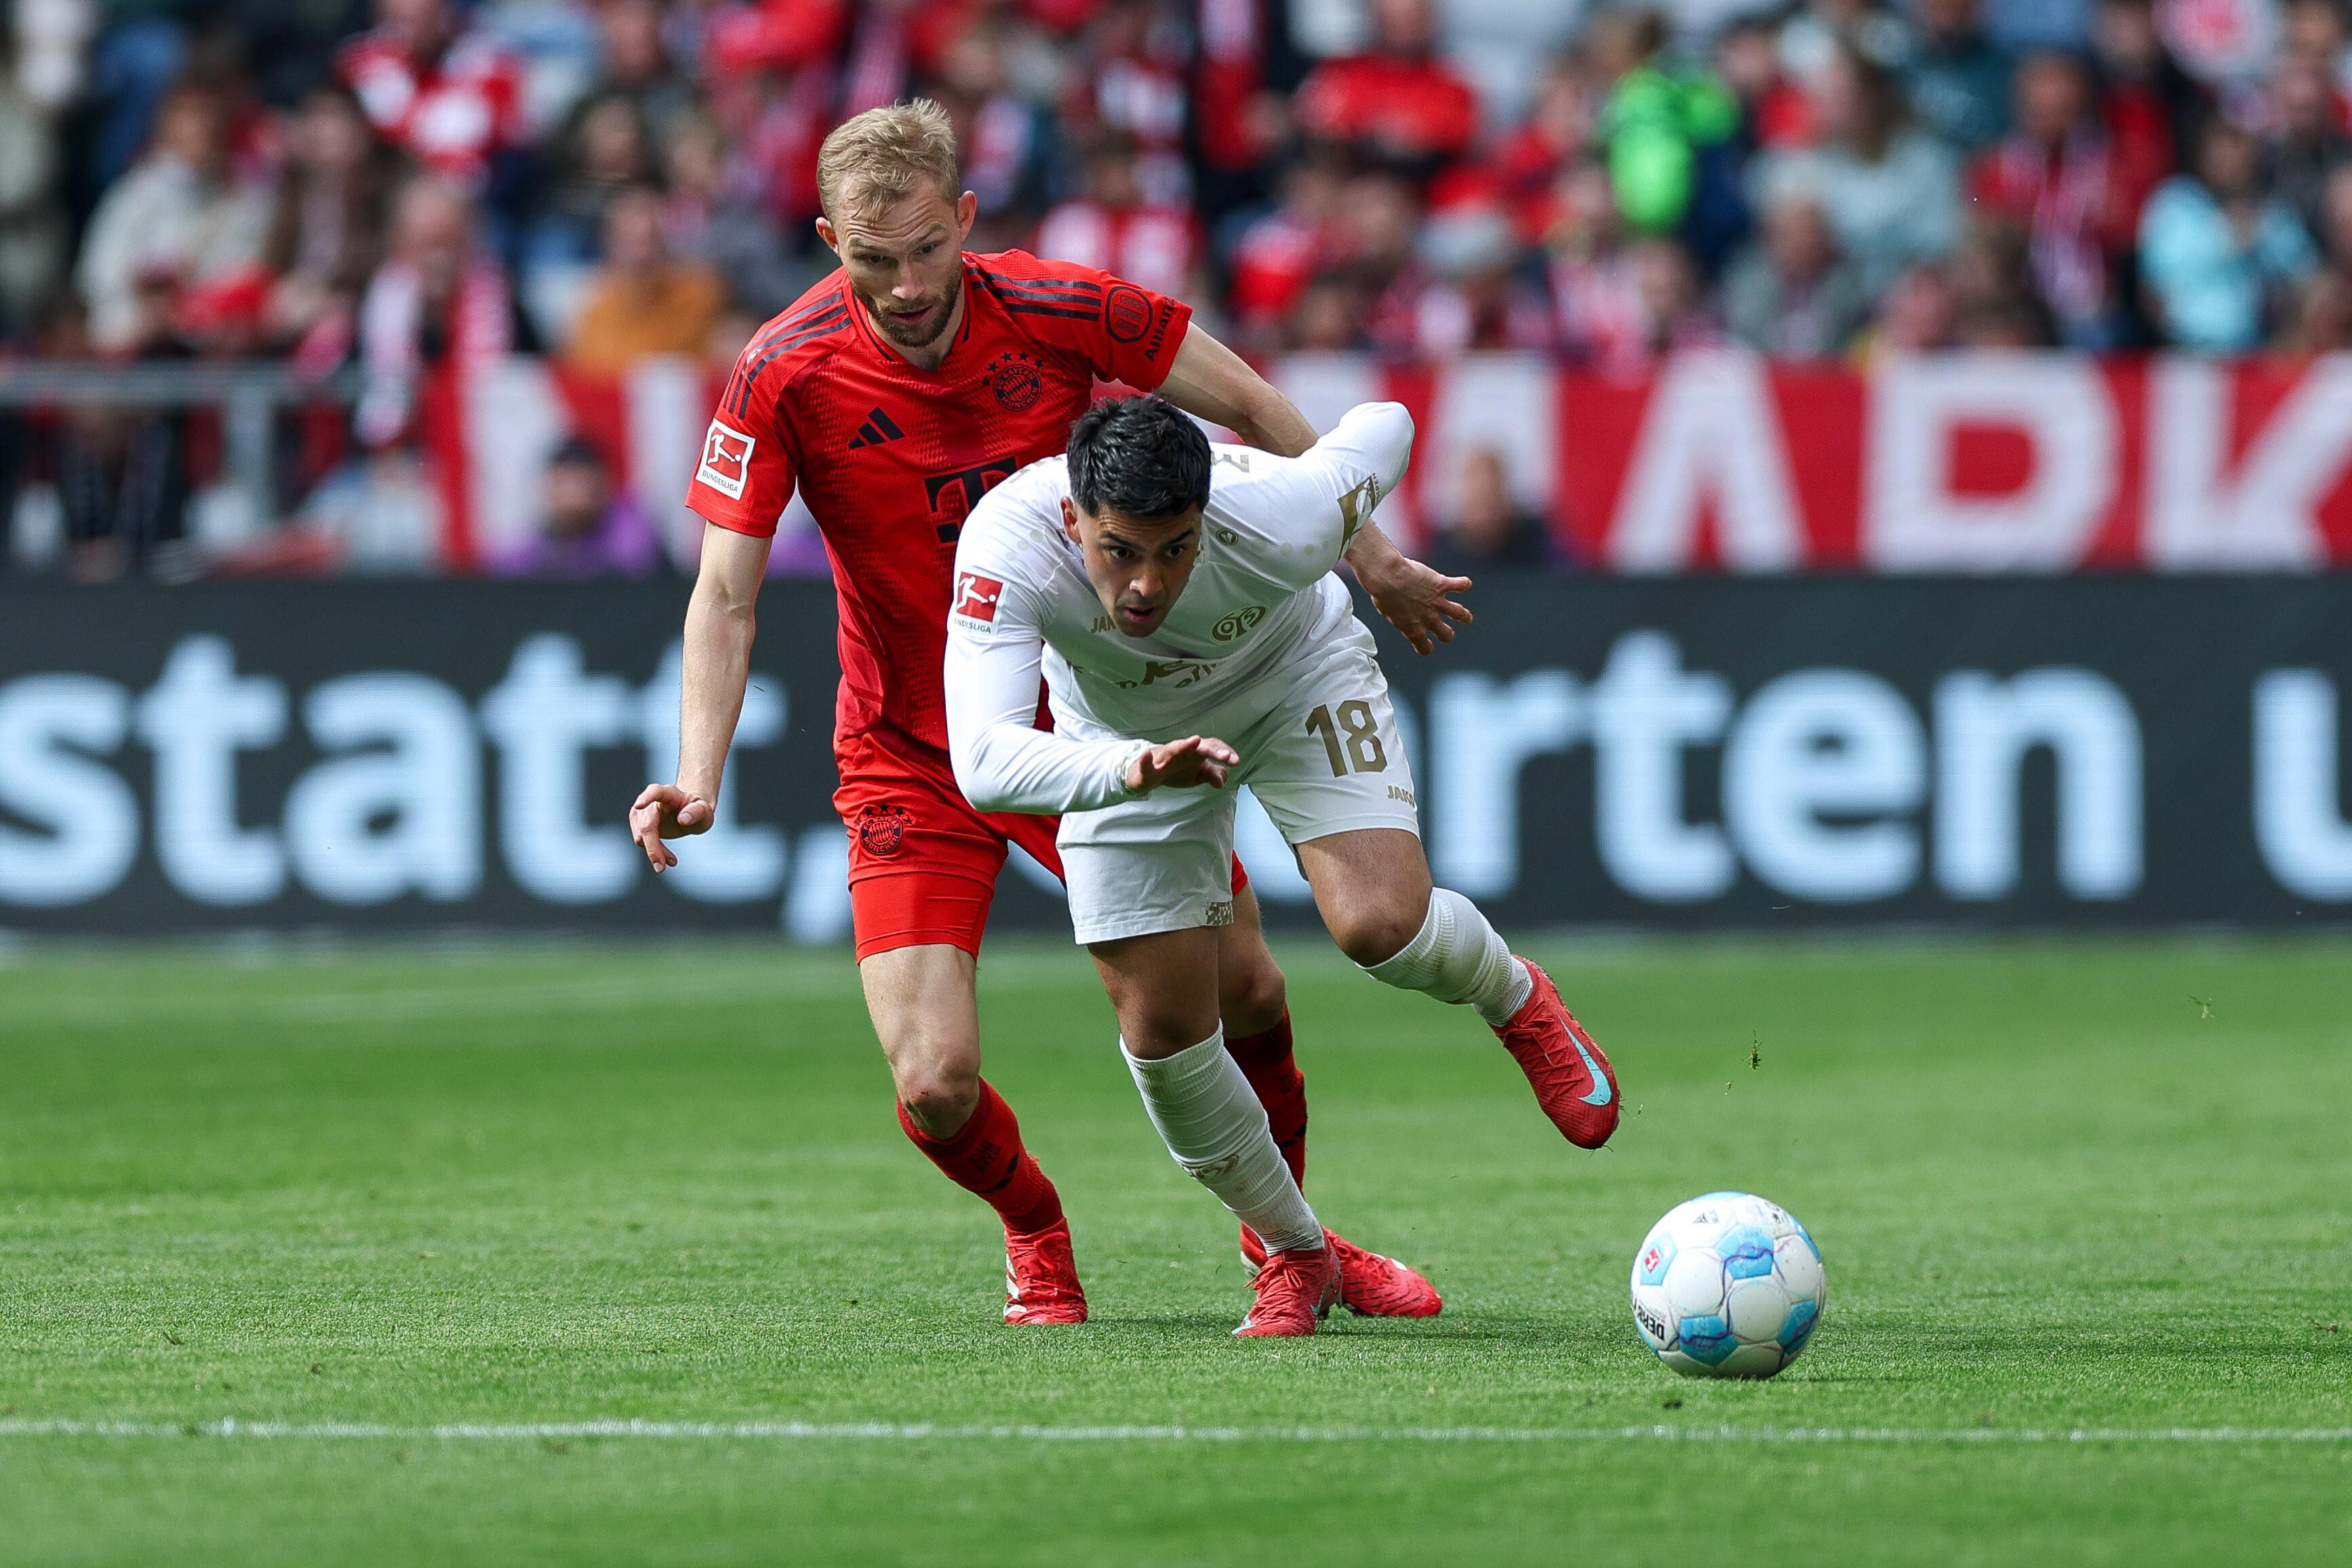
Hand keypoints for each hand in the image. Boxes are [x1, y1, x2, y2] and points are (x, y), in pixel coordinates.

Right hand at [630, 783, 714, 871]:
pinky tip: (667, 858)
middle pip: (647, 825)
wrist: (690, 811)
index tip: (639, 805)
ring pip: (641, 836)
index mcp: (668, 793)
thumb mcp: (705, 811)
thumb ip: (696, 812)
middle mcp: (651, 800)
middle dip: (653, 848)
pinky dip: (653, 852)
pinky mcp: (638, 822)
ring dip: (655, 852)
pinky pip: (641, 841)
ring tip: (672, 861)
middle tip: (662, 867)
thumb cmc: (698, 809)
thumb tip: (683, 819)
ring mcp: (642, 811)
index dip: (646, 798)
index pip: (655, 792)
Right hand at [1124, 735, 1238, 793]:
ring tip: (1195, 740)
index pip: (1212, 747)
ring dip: (1184, 745)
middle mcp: (1181, 751)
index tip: (1235, 761)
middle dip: (1212, 749)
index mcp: (1195, 752)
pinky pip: (1145, 764)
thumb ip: (1211, 774)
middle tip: (1225, 756)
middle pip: (1198, 746)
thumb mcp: (1197, 774)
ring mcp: (1163, 758)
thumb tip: (1223, 780)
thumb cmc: (1176, 768)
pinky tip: (1146, 755)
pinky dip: (1145, 760)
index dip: (1224, 752)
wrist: (1148, 772)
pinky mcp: (1147, 768)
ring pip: (1174, 748)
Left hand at [1350, 532, 1471, 655]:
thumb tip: (1400, 614)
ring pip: (1459, 614)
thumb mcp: (1387, 612)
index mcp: (1412, 629)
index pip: (1425, 648)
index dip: (1426, 647)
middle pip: (1446, 634)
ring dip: (1464, 616)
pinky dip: (1463, 584)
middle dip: (1447, 634)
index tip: (1426, 644)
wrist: (1386, 576)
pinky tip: (1464, 584)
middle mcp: (1428, 618)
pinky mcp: (1441, 585)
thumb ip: (1399, 617)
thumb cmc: (1381, 592)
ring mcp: (1437, 602)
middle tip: (1446, 631)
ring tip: (1466, 617)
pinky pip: (1460, 585)